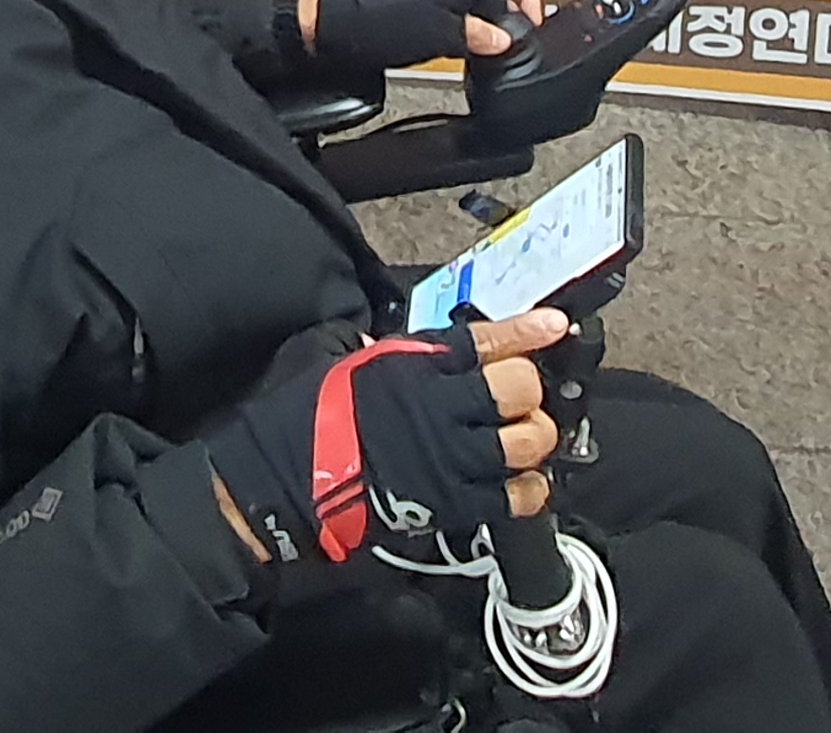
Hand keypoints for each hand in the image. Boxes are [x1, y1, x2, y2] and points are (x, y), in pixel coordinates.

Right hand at [200, 309, 568, 571]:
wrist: (277, 483)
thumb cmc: (299, 418)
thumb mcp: (333, 355)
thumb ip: (380, 347)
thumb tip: (402, 346)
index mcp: (411, 364)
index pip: (484, 339)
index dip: (527, 330)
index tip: (553, 325)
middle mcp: (438, 407)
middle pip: (519, 388)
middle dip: (530, 389)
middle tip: (522, 396)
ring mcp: (448, 459)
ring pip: (526, 442)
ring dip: (534, 438)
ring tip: (525, 440)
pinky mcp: (449, 504)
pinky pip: (512, 498)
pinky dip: (529, 491)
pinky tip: (523, 484)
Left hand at [302, 0, 546, 71]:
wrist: (329, 35)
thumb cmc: (371, 26)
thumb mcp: (434, 35)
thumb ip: (474, 35)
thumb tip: (502, 40)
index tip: (536, 19)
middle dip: (510, 6)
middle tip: (524, 31)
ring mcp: (425, 1)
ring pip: (470, 3)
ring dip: (489, 18)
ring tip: (502, 40)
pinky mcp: (411, 18)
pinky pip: (452, 20)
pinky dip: (468, 31)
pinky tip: (468, 47)